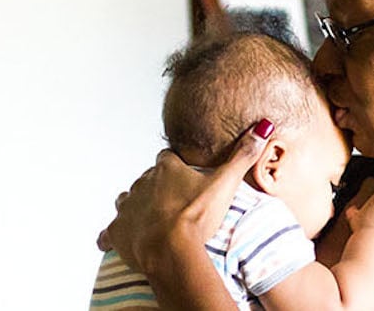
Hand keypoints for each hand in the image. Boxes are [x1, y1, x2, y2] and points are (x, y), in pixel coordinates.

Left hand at [98, 119, 276, 273]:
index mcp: (166, 169)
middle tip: (172, 203)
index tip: (184, 175)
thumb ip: (243, 155)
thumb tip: (264, 125)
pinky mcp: (116, 231)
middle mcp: (142, 183)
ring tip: (147, 218)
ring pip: (126, 200)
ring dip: (135, 206)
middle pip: (147, 180)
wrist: (170, 248)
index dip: (176, 166)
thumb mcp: (225, 183)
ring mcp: (127, 207)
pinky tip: (111, 240)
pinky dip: (111, 236)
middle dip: (156, 188)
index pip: (168, 159)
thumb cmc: (197, 216)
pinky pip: (108, 233)